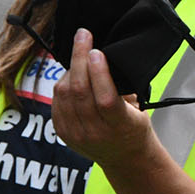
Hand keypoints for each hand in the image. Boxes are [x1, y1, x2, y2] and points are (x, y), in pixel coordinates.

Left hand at [51, 28, 158, 169]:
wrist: (124, 158)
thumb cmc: (133, 127)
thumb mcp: (137, 108)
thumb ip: (122, 86)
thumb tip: (104, 55)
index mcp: (120, 127)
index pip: (105, 98)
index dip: (98, 72)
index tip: (96, 50)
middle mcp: (96, 133)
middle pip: (80, 91)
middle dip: (79, 58)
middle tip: (83, 35)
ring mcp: (76, 135)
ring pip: (64, 94)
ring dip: (70, 69)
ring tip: (80, 54)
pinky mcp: (63, 133)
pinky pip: (57, 101)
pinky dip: (63, 83)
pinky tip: (71, 73)